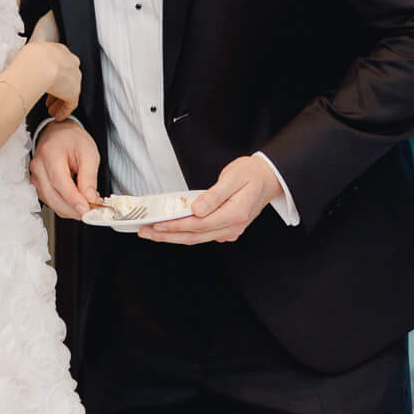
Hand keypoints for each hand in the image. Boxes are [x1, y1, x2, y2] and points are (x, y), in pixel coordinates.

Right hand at [29, 118, 101, 218]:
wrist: (59, 133)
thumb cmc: (72, 140)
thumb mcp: (88, 153)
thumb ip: (89, 177)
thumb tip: (89, 198)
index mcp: (50, 153)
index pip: (59, 182)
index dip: (73, 199)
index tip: (86, 209)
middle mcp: (38, 166)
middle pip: (53, 197)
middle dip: (73, 209)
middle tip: (92, 212)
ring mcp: (35, 177)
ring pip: (52, 202)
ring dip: (70, 209)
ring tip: (88, 206)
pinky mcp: (38, 185)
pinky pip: (51, 201)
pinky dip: (65, 206)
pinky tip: (77, 203)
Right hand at [33, 41, 81, 120]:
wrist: (38, 65)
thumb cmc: (31, 58)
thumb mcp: (30, 54)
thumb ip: (32, 60)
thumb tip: (22, 66)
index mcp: (60, 51)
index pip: (59, 65)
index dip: (53, 76)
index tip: (46, 82)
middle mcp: (70, 63)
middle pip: (66, 79)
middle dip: (57, 91)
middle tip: (49, 100)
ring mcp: (74, 78)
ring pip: (68, 93)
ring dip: (59, 103)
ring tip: (51, 111)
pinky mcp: (73, 92)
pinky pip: (70, 104)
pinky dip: (63, 111)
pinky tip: (57, 116)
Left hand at [140, 154, 281, 244]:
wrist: (268, 179)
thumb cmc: (251, 174)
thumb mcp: (233, 177)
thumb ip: (214, 195)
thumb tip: (197, 209)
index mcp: (235, 214)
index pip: (199, 224)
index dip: (176, 226)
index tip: (158, 224)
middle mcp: (233, 227)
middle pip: (194, 236)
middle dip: (168, 235)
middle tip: (146, 232)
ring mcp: (230, 230)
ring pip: (196, 238)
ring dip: (173, 236)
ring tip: (153, 232)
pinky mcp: (225, 229)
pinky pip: (202, 235)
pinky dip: (184, 233)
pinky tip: (171, 230)